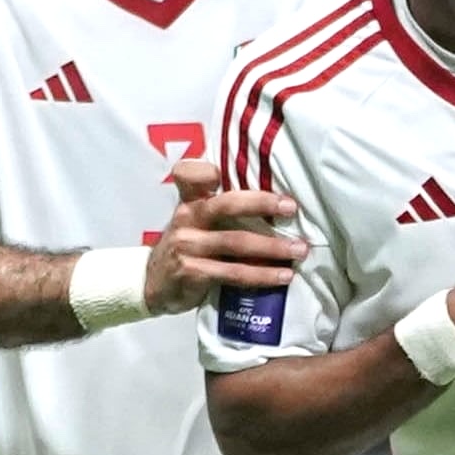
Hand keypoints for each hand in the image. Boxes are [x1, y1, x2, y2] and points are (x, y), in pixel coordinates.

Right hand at [144, 161, 309, 313]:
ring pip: (236, 242)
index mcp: (189, 202)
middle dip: (261, 204)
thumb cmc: (188, 248)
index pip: (188, 175)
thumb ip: (222, 209)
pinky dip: (261, 275)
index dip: (205, 170)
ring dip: (273, 248)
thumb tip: (278, 204)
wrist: (154, 285)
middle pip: (226, 204)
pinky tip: (283, 276)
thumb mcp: (196, 222)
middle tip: (291, 207)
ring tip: (300, 251)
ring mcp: (187, 245)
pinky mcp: (191, 272)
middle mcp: (186, 218)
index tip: (230, 169)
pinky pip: (233, 272)